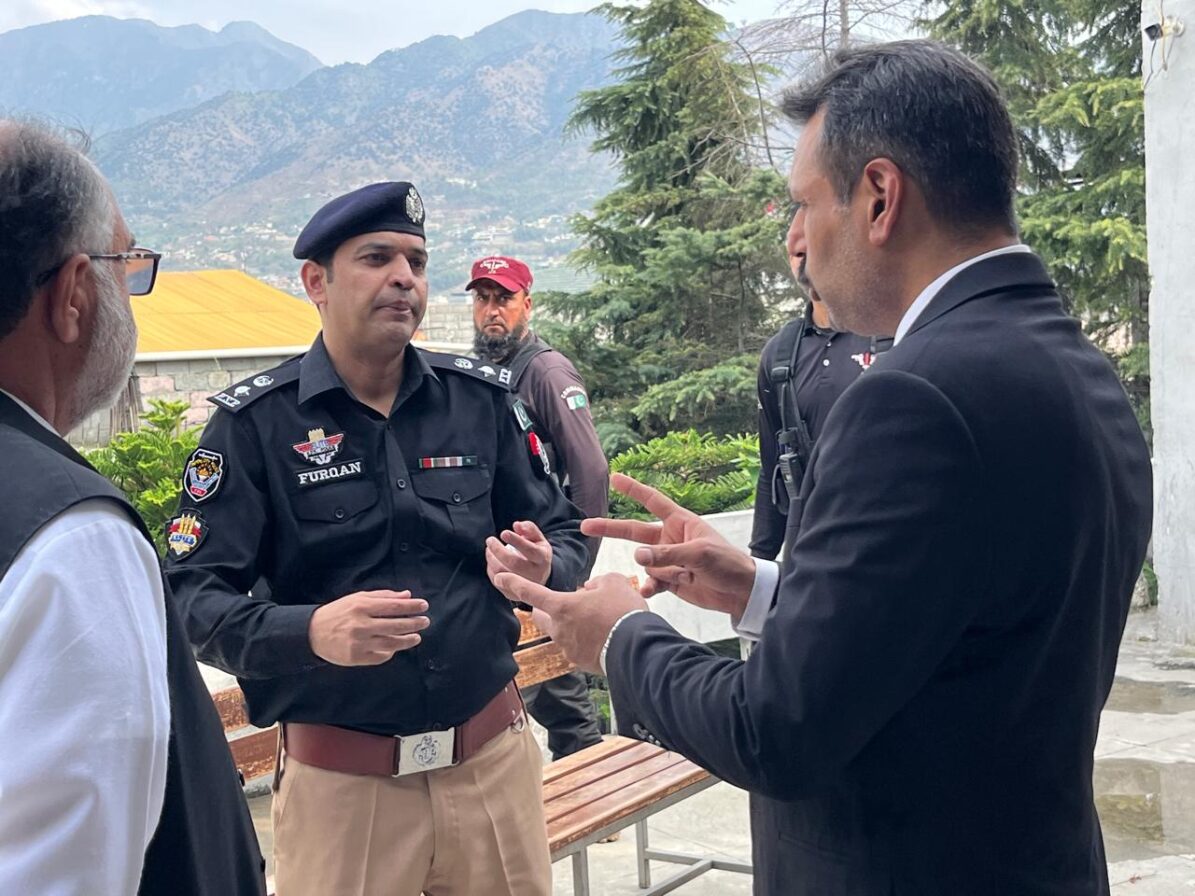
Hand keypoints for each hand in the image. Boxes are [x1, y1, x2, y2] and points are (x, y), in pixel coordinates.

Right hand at [309, 590, 429, 665]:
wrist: (312, 633)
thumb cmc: (338, 613)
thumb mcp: (358, 599)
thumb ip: (383, 596)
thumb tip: (407, 595)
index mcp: (361, 607)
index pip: (394, 606)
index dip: (412, 606)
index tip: (424, 606)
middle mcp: (361, 625)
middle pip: (395, 625)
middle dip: (414, 623)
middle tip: (425, 621)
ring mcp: (359, 643)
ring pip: (391, 643)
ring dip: (407, 640)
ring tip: (417, 637)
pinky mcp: (356, 658)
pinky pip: (380, 656)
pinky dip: (391, 652)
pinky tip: (397, 647)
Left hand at [485, 520, 552, 586]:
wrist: (540, 576)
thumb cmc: (537, 553)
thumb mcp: (538, 539)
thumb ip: (529, 529)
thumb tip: (516, 525)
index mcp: (542, 559)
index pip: (529, 550)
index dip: (516, 541)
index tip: (503, 533)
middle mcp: (535, 574)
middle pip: (514, 563)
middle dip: (498, 550)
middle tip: (490, 540)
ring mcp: (524, 586)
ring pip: (502, 574)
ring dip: (491, 559)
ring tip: (488, 549)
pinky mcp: (512, 594)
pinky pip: (497, 582)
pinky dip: (490, 569)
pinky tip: (491, 560)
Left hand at [492, 572, 647, 673]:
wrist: (636, 648)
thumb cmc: (623, 611)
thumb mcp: (614, 583)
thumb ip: (597, 582)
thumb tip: (589, 589)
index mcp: (562, 605)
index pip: (530, 592)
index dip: (513, 583)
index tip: (500, 578)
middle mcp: (559, 629)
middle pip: (541, 617)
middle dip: (544, 610)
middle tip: (559, 605)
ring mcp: (568, 648)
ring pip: (562, 633)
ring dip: (572, 625)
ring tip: (597, 621)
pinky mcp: (580, 663)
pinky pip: (577, 648)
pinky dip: (585, 641)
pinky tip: (603, 636)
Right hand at [581, 473, 756, 617]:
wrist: (741, 592)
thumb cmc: (727, 563)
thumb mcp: (699, 554)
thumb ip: (666, 555)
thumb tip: (636, 556)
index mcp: (681, 522)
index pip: (652, 501)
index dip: (633, 490)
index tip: (614, 478)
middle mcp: (670, 538)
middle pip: (634, 532)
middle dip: (611, 529)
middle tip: (586, 526)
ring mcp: (668, 560)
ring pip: (646, 563)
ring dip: (658, 571)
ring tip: (684, 576)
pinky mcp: (670, 580)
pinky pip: (650, 581)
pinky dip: (650, 586)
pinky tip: (651, 591)